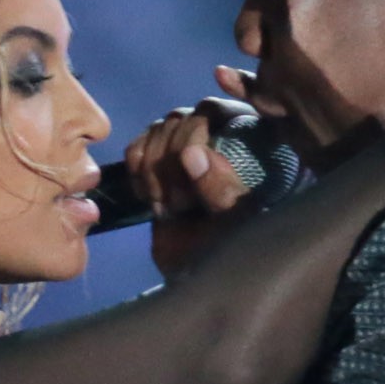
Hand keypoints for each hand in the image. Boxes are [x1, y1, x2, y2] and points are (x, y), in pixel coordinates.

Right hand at [123, 95, 269, 277]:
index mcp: (248, 144)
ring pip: (156, 132)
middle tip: (181, 204)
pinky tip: (151, 199)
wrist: (199, 273)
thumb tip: (192, 153)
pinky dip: (137, 172)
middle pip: (179, 119)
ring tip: (169, 208)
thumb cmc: (230, 248)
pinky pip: (136, 149)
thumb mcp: (235, 221)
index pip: (214, 110)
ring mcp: (184, 148)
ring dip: (154, 170)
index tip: (188, 166)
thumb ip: (222, 188)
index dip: (194, 133)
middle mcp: (218, 138)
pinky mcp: (157, 163)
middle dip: (171, 161)